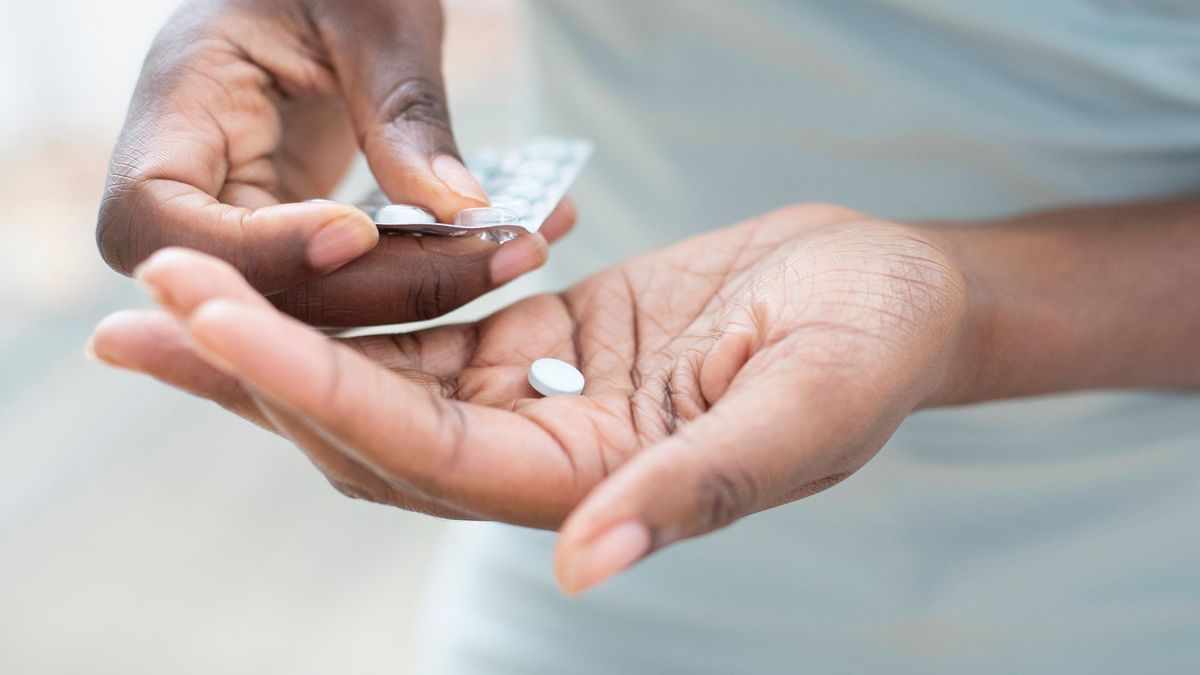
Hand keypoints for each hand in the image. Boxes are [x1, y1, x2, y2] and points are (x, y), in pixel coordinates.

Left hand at [90, 204, 968, 592]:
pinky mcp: (549, 343)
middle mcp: (553, 462)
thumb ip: (699, 486)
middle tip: (143, 310)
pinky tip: (294, 274)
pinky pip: (430, 334)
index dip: (313, 388)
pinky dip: (359, 308)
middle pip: (373, 431)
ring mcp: (544, 402)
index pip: (425, 451)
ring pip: (385, 383)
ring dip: (285, 340)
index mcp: (601, 488)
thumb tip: (582, 565)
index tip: (213, 317)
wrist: (893, 289)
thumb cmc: (875, 343)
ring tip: (180, 288)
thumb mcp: (807, 404)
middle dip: (257, 373)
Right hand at [98, 0, 568, 325]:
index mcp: (179, 100)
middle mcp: (196, 175)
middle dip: (367, 287)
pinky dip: (420, 273)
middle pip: (242, 281)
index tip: (354, 233)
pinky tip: (497, 251)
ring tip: (514, 253)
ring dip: (409, 292)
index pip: (156, 213)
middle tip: (487, 260)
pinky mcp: (298, 231)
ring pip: (306, 297)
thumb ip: (407, 110)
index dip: (251, 248)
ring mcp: (246, 212)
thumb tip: (463, 213)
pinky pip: (349, 278)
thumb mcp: (377, 18)